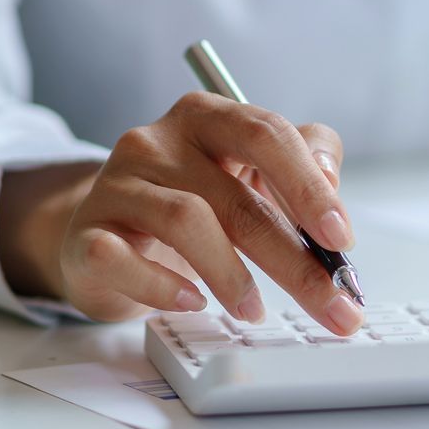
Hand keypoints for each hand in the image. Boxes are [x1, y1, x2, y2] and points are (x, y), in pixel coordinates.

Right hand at [0, 94, 361, 332]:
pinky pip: (122, 258)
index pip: (266, 135)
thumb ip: (302, 170)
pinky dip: (162, 286)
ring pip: (186, 221)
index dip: (309, 186)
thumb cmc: (191, 206)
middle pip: (237, 196)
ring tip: (255, 310)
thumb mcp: (247, 177)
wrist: (106, 237)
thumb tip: (333, 191)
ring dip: (233, 275)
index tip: (341, 239)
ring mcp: (117, 184)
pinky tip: (192, 301)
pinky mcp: (87, 232)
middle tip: (331, 303)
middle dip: (293, 260)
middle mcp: (158, 140)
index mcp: (207, 118)